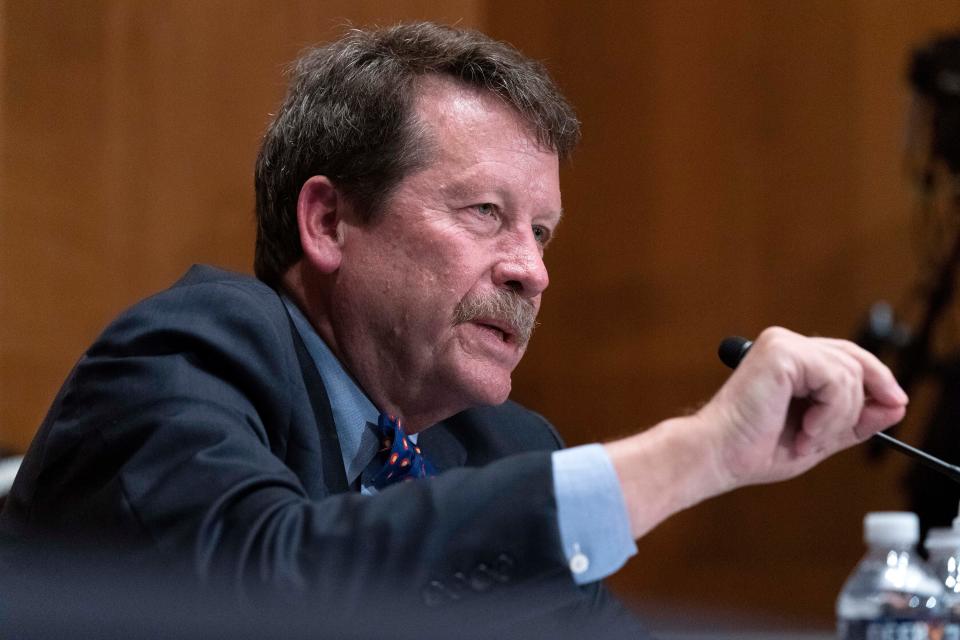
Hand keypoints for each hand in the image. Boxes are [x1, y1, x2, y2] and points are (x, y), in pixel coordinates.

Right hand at [696, 326, 907, 489]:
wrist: (719, 455)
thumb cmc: (754, 448)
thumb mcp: (820, 434)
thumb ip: (855, 419)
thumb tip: (896, 405)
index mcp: (790, 360)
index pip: (848, 357)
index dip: (877, 381)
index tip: (895, 406)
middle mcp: (785, 344)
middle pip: (855, 360)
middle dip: (861, 402)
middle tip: (846, 432)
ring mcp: (782, 344)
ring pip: (849, 373)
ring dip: (837, 417)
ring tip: (808, 438)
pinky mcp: (781, 352)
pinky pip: (835, 378)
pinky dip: (829, 412)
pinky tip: (806, 429)